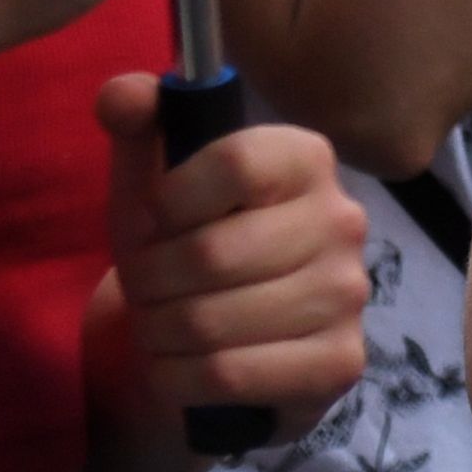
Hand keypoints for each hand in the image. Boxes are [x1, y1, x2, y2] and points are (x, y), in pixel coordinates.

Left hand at [93, 77, 372, 436]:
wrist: (210, 342)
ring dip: (158, 332)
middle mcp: (342, 220)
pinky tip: (177, 366)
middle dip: (150, 280)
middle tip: (144, 288)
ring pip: (212, 321)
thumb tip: (123, 94)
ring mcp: (348, 296)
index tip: (151, 220)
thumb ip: (134, 125)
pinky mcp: (339, 365)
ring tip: (158, 326)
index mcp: (305, 158)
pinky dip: (178, 377)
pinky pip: (230, 375)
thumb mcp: (148, 183)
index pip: (236, 164)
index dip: (168, 200)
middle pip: (211, 253)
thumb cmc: (179, 248)